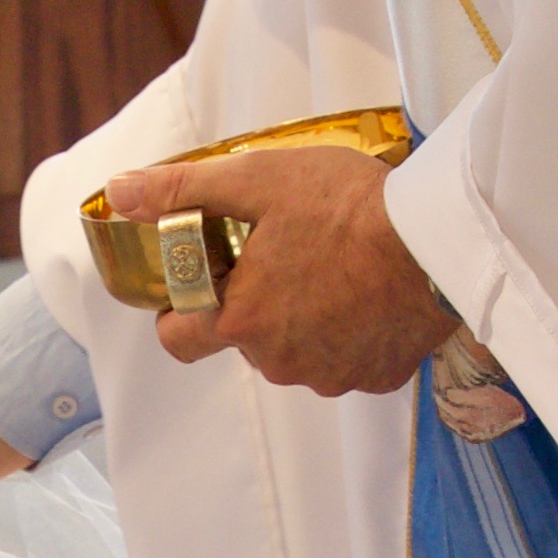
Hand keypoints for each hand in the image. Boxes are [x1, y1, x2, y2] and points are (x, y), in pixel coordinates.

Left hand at [103, 143, 451, 394]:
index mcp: (241, 319)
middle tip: (282, 256)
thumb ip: (182, 189)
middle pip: (244, 341)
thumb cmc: (349, 206)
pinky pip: (348, 361)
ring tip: (332, 269)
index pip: (177, 340)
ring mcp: (330, 375)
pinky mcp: (376, 378)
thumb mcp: (256, 179)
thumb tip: (119, 191)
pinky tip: (369, 294)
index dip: (177, 313)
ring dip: (303, 320)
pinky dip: (351, 334)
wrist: (438, 240)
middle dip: (253, 305)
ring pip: (297, 353)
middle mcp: (279, 360)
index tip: (197, 285)